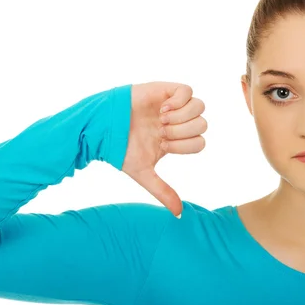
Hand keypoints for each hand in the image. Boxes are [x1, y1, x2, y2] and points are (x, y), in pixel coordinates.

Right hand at [121, 82, 206, 217]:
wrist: (101, 129)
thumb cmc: (120, 149)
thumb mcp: (144, 172)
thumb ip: (162, 191)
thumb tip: (179, 214)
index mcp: (175, 139)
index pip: (200, 142)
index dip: (185, 146)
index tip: (163, 146)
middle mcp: (177, 121)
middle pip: (202, 125)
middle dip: (182, 133)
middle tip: (161, 133)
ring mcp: (172, 104)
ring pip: (199, 107)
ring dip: (181, 118)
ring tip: (161, 120)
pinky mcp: (164, 89)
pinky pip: (188, 90)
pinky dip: (179, 102)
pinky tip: (162, 109)